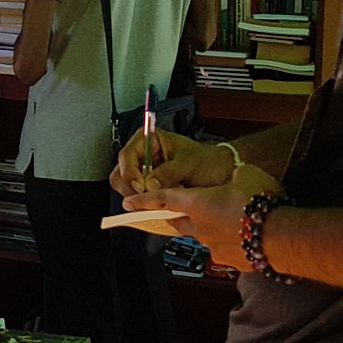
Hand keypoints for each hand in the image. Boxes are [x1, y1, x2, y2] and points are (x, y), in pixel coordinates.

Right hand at [110, 129, 235, 197]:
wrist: (220, 173)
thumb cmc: (207, 161)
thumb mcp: (189, 163)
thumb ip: (168, 172)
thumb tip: (150, 184)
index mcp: (149, 139)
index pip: (127, 155)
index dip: (130, 172)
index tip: (141, 187)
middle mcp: (143, 155)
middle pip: (122, 173)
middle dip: (131, 188)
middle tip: (145, 199)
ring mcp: (145, 172)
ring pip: (127, 188)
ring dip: (140, 197)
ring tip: (160, 199)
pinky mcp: (150, 187)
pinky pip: (139, 198)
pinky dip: (148, 203)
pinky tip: (163, 202)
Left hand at [125, 163, 284, 270]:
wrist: (281, 235)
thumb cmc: (260, 202)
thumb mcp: (245, 174)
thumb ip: (232, 176)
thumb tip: (234, 176)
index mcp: (197, 203)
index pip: (162, 199)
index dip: (143, 200)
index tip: (127, 203)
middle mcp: (200, 226)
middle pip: (180, 221)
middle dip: (178, 216)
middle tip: (181, 211)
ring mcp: (213, 246)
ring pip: (203, 236)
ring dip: (210, 229)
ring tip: (230, 221)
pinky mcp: (229, 261)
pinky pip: (224, 250)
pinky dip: (230, 243)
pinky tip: (246, 237)